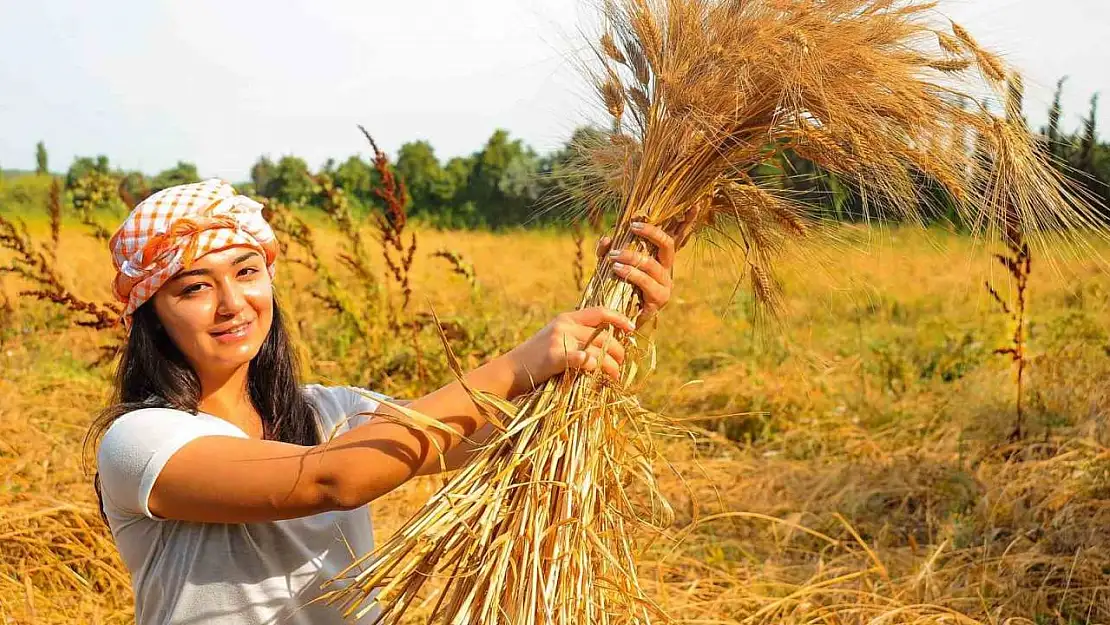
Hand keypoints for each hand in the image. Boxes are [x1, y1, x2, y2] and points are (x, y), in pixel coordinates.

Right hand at [505, 307, 635, 388]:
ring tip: (614, 376)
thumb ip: (576, 336)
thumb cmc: (536, 359)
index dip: (619, 318)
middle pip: (604, 336)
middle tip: (621, 365)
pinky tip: (597, 372)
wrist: (510, 370)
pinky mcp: (555, 356)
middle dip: (618, 352)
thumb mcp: (555, 339)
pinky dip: (591, 364)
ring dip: (611, 366)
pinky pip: (581, 358)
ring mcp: (559, 340)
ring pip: (598, 350)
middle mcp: (565, 325)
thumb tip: (604, 342)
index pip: (599, 312)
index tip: (632, 328)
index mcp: (567, 318)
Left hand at [597, 221, 674, 323]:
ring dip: (631, 260)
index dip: (652, 230)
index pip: (666, 241)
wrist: (618, 320)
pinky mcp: (657, 303)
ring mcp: (665, 289)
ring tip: (613, 261)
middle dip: (644, 239)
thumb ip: (607, 252)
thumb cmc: (618, 289)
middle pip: (665, 249)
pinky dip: (632, 275)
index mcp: (661, 263)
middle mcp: (667, 274)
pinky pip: (647, 285)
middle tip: (618, 246)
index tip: (632, 224)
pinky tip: (616, 272)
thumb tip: (605, 239)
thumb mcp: (612, 266)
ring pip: (653, 267)